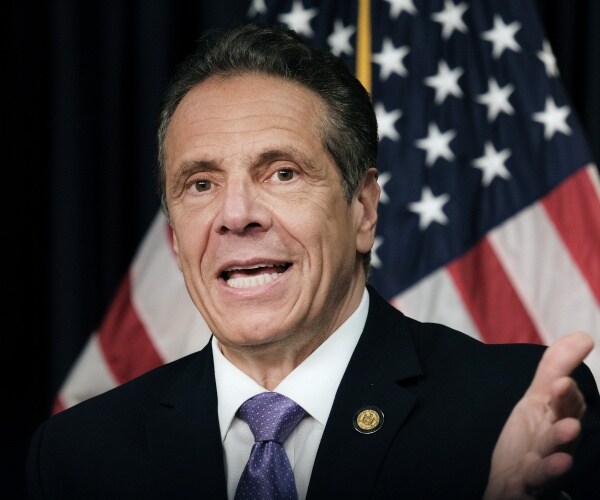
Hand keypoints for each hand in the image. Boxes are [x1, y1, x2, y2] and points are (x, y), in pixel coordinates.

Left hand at [483, 332, 594, 498]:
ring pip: (556, 450)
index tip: (561, 379)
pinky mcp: (530, 480)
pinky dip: (546, 471)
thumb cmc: (531, 436)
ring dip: (562, 439)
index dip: (564, 391)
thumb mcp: (539, 398)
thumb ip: (556, 368)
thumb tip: (585, 336)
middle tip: (563, 388)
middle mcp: (558, 440)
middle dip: (566, 405)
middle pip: (563, 421)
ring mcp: (545, 461)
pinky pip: (539, 477)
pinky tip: (557, 464)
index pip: (566, 401)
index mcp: (560, 417)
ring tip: (569, 428)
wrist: (513, 480)